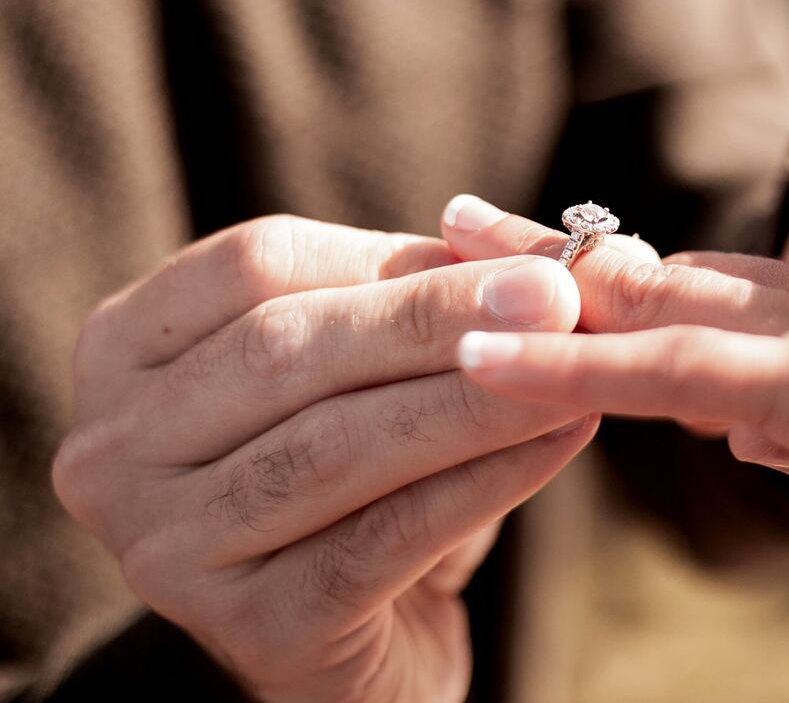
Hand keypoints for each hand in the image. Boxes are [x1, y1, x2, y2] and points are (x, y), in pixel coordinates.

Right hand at [53, 215, 596, 701]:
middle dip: (434, 322)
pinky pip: (381, 540)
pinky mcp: (245, 630)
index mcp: (126, 350)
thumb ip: (418, 302)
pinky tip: (561, 440)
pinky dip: (483, 482)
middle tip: (557, 301)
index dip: (392, 257)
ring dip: (471, 401)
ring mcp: (167, 548)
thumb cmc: (365, 474)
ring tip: (572, 367)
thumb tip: (527, 255)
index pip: (256, 266)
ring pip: (333, 448)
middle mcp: (117, 449)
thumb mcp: (373, 369)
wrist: (365, 628)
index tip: (516, 258)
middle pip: (285, 351)